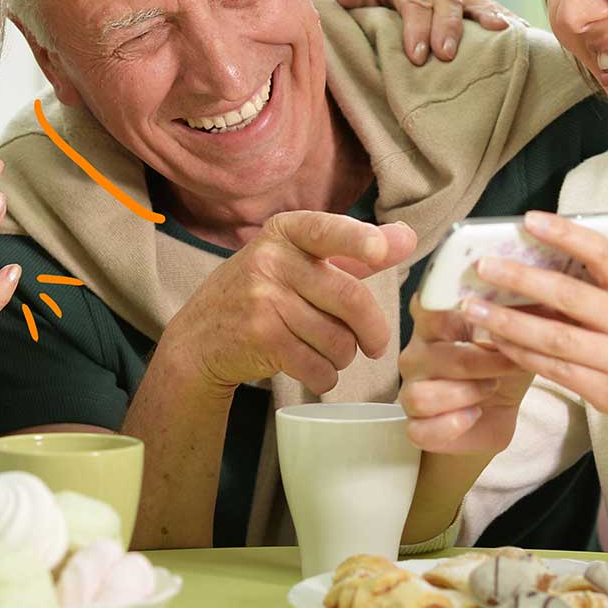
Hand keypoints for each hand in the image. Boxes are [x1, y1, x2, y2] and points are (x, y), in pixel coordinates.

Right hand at [160, 210, 416, 394]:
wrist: (199, 338)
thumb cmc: (262, 295)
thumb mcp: (300, 262)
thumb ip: (355, 252)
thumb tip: (408, 236)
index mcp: (286, 232)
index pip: (327, 230)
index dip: (357, 240)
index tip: (380, 252)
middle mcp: (270, 259)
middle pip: (348, 298)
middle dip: (372, 331)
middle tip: (375, 346)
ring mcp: (261, 298)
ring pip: (336, 338)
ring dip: (343, 356)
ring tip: (330, 354)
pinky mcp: (259, 337)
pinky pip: (316, 365)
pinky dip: (325, 376)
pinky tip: (315, 371)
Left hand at [314, 0, 513, 64]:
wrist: (340, 11)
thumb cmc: (336, 11)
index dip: (417, 24)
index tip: (417, 56)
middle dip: (447, 26)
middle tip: (446, 56)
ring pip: (469, 0)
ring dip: (484, 17)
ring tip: (501, 34)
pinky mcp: (454, 14)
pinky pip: (481, 11)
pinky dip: (500, 20)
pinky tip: (518, 35)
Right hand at [397, 292, 533, 454]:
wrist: (500, 408)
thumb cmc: (503, 362)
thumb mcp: (515, 333)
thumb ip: (515, 310)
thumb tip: (533, 289)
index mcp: (435, 322)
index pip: (426, 304)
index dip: (447, 307)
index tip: (475, 308)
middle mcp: (417, 353)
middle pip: (435, 356)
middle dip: (481, 362)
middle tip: (510, 363)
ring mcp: (412, 389)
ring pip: (422, 396)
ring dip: (465, 394)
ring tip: (491, 389)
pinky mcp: (417, 424)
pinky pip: (421, 429)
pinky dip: (451, 425)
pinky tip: (473, 414)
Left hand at [454, 211, 607, 438]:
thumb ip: (590, 287)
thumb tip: (527, 262)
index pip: (602, 254)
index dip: (566, 234)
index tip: (529, 220)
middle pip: (570, 296)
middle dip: (522, 278)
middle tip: (483, 265)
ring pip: (556, 337)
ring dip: (510, 322)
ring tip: (474, 308)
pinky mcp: (605, 392)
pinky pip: (554, 370)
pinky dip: (521, 354)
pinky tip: (495, 341)